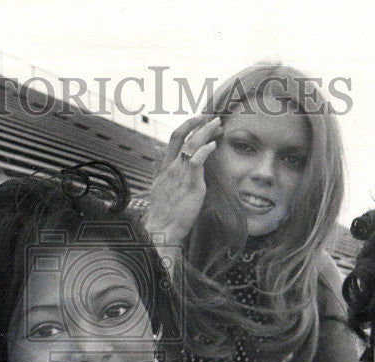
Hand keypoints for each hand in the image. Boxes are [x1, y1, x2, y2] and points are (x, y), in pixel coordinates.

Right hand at [144, 115, 222, 247]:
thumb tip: (157, 153)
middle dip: (197, 123)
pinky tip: (213, 145)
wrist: (161, 230)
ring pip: (190, 145)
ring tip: (217, 125)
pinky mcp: (190, 185)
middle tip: (212, 118)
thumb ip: (159, 169)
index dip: (187, 128)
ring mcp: (179, 175)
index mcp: (164, 168)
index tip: (199, 122)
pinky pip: (196, 161)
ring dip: (205, 132)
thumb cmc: (162, 214)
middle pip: (181, 136)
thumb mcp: (157, 187)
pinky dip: (205, 151)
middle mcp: (171, 168)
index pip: (174, 140)